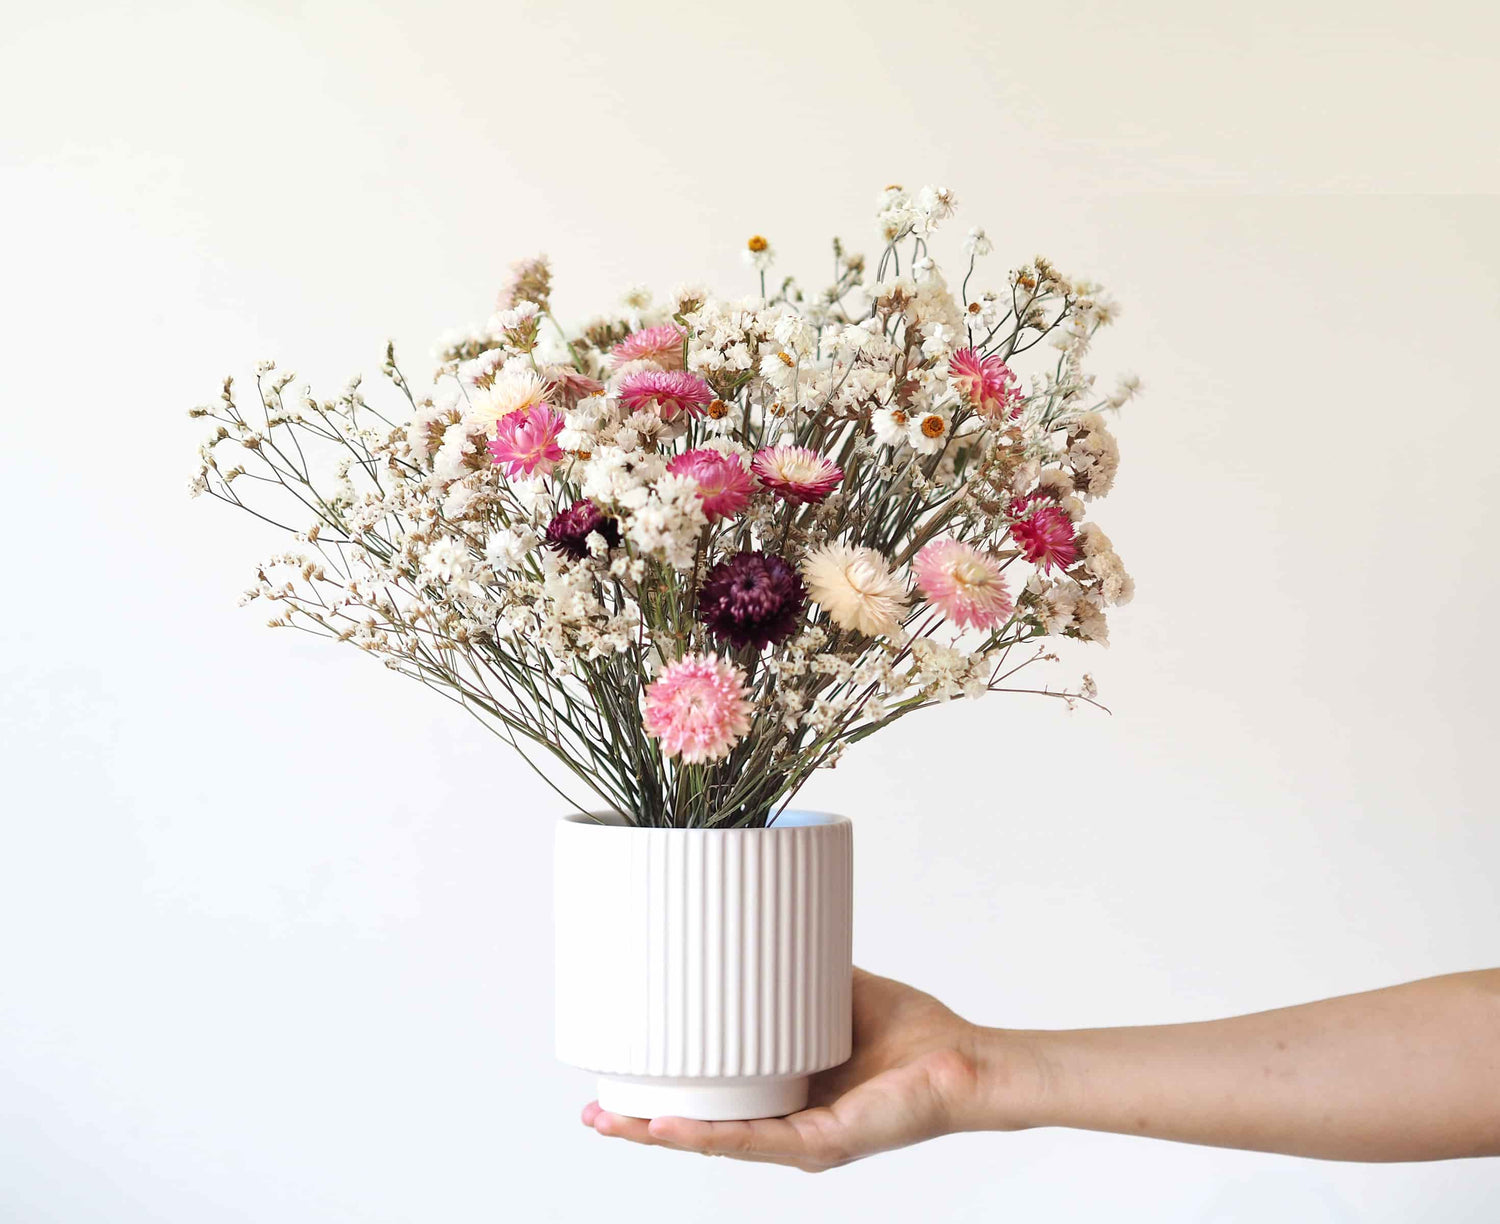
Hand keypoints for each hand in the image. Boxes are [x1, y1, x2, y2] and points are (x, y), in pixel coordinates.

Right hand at [582, 967, 1005, 1170]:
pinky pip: (755, 1141)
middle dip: (643, 1126)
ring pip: (715, 1143)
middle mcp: (787, 1129)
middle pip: (700, 1132)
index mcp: (785, 1099)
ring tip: (611, 1121)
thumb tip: (760, 926)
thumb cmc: (915, 1036)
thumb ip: (800, 973)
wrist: (969, 1063)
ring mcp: (802, 1142)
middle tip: (592, 1110)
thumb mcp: (839, 993)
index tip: (615, 1083)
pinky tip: (669, 1130)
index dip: (663, 1099)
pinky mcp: (823, 1144)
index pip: (712, 1105)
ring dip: (658, 1135)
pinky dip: (707, 1136)